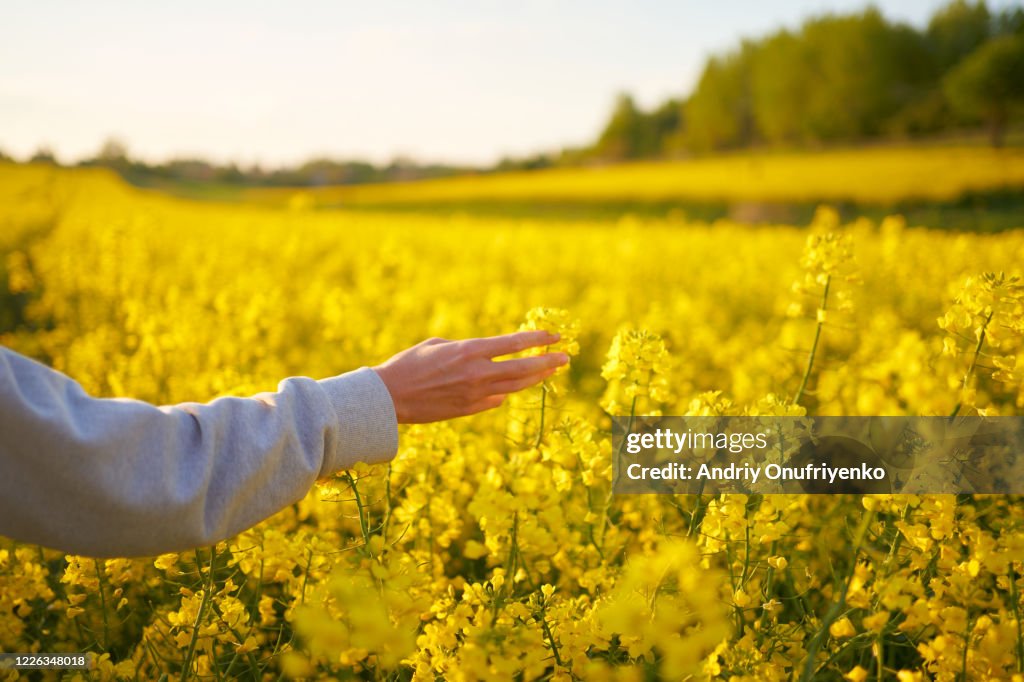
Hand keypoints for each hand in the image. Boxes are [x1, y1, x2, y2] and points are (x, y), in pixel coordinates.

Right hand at [371, 331, 568, 422]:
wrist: (389, 398)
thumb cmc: (408, 364)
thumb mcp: (438, 345)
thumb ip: (467, 351)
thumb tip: (485, 360)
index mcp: (469, 350)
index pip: (513, 343)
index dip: (537, 338)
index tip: (555, 335)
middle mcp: (477, 373)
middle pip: (523, 367)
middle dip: (548, 361)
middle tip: (566, 357)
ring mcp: (475, 394)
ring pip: (515, 386)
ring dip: (536, 378)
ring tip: (551, 372)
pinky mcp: (469, 410)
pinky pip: (497, 399)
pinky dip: (508, 392)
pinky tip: (516, 387)